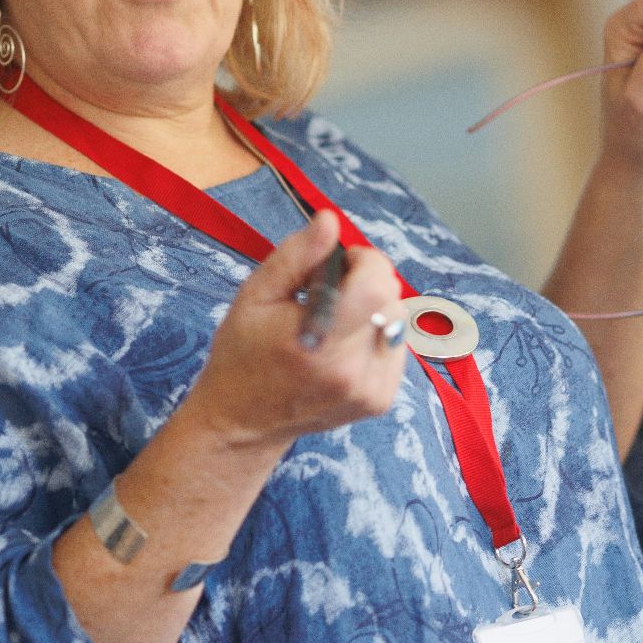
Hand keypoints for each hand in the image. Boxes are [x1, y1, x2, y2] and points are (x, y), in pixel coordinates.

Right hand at [185, 210, 409, 451]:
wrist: (244, 423)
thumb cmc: (243, 353)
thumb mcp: (256, 295)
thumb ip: (296, 255)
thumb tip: (330, 220)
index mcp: (318, 341)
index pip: (376, 285)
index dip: (364, 261)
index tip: (339, 263)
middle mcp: (352, 370)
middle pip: (392, 299)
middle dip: (368, 282)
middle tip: (329, 292)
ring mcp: (371, 390)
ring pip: (399, 321)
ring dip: (374, 309)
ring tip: (334, 321)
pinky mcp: (380, 400)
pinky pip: (397, 347)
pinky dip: (377, 335)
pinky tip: (344, 344)